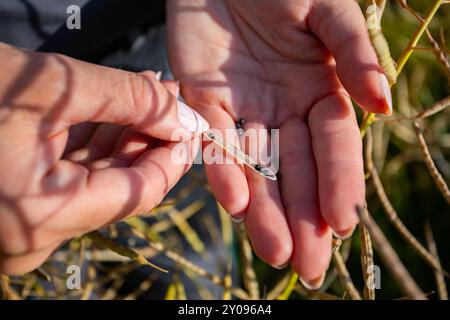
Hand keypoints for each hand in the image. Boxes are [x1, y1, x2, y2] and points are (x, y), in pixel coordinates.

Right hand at [0, 43, 208, 273]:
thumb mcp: (52, 86)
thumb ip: (130, 101)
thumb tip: (183, 115)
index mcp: (42, 216)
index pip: (140, 192)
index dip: (173, 155)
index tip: (192, 124)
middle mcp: (33, 234)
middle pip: (120, 186)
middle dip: (149, 137)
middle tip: (171, 100)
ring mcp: (23, 224)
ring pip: (96, 181)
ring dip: (124, 136)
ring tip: (148, 96)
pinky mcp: (16, 207)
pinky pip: (69, 179)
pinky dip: (94, 145)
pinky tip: (115, 111)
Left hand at [167, 0, 390, 287]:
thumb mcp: (328, 10)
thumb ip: (353, 53)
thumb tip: (383, 105)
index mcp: (319, 93)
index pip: (332, 147)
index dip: (339, 183)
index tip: (344, 222)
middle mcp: (283, 112)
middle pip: (296, 172)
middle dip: (303, 218)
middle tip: (310, 265)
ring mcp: (243, 112)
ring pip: (256, 170)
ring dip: (265, 212)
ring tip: (275, 252)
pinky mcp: (202, 105)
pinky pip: (214, 144)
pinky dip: (223, 172)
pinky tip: (237, 204)